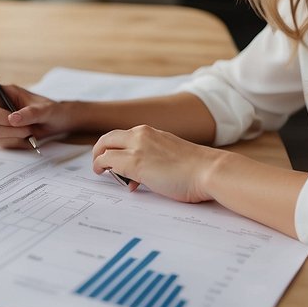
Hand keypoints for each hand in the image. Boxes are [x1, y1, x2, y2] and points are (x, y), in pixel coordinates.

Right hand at [0, 82, 71, 148]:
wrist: (57, 122)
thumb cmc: (51, 110)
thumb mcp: (45, 110)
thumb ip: (30, 113)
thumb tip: (12, 119)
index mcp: (0, 91)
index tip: (11, 118)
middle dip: (7, 128)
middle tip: (27, 128)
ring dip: (13, 137)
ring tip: (29, 132)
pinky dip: (15, 143)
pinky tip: (26, 138)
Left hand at [92, 125, 219, 202]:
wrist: (208, 170)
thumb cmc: (196, 169)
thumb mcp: (169, 155)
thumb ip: (153, 158)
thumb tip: (141, 173)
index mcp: (151, 132)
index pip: (123, 136)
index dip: (116, 148)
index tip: (116, 160)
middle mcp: (141, 135)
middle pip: (108, 138)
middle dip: (100, 150)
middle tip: (100, 163)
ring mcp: (136, 147)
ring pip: (104, 147)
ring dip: (99, 159)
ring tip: (100, 171)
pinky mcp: (133, 162)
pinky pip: (106, 161)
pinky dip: (100, 167)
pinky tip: (102, 174)